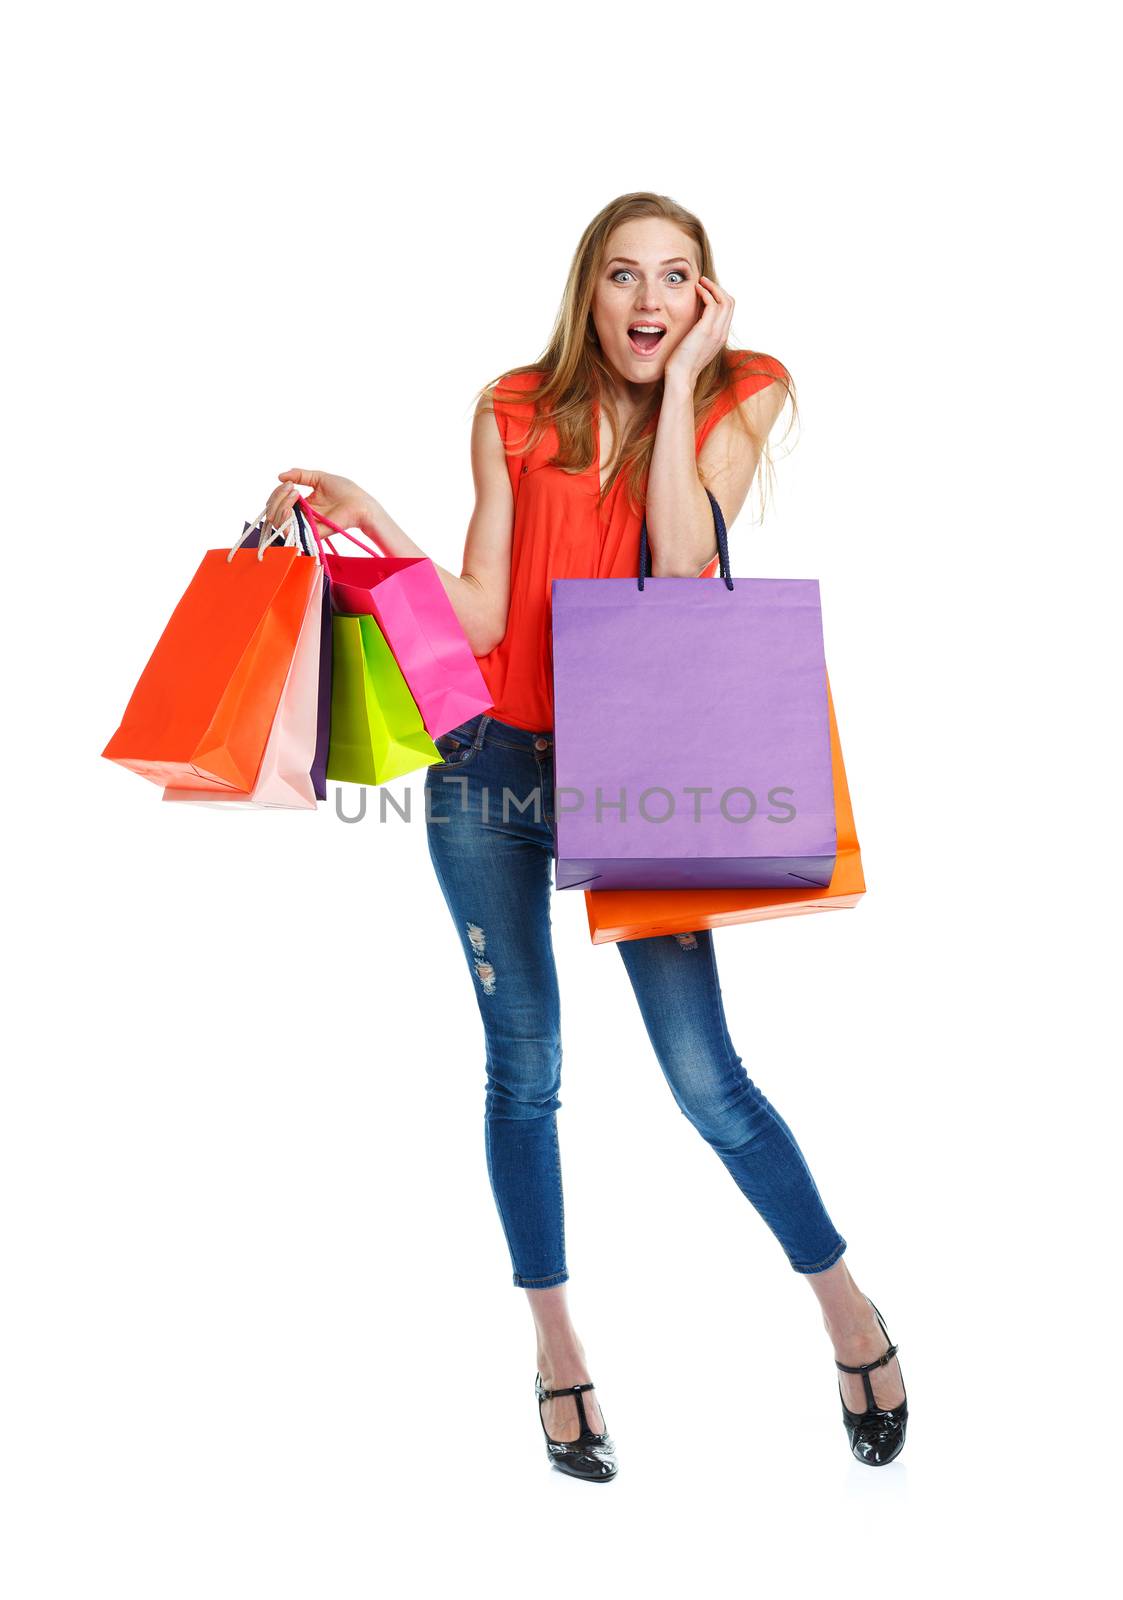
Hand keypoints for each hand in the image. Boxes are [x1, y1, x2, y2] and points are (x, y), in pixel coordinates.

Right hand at [263, 469, 376, 542]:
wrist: (360, 503)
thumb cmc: (345, 491)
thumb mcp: (319, 477)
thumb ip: (300, 475)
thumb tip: (280, 476)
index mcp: (302, 505)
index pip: (279, 503)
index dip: (278, 493)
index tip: (288, 483)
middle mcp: (301, 516)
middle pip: (274, 513)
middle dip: (276, 498)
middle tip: (290, 488)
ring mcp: (305, 525)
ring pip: (278, 521)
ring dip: (280, 504)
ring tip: (294, 493)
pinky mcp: (311, 533)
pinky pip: (289, 530)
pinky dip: (285, 516)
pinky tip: (294, 503)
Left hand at [662, 274, 734, 390]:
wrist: (680, 377)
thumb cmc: (682, 363)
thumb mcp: (694, 344)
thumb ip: (698, 331)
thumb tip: (693, 317)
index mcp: (720, 337)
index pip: (728, 310)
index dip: (719, 297)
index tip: (706, 291)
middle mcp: (722, 333)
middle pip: (731, 302)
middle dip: (718, 289)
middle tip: (704, 283)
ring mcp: (716, 331)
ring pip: (725, 300)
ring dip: (713, 287)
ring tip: (700, 282)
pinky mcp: (706, 330)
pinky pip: (713, 303)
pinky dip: (706, 292)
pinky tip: (696, 289)